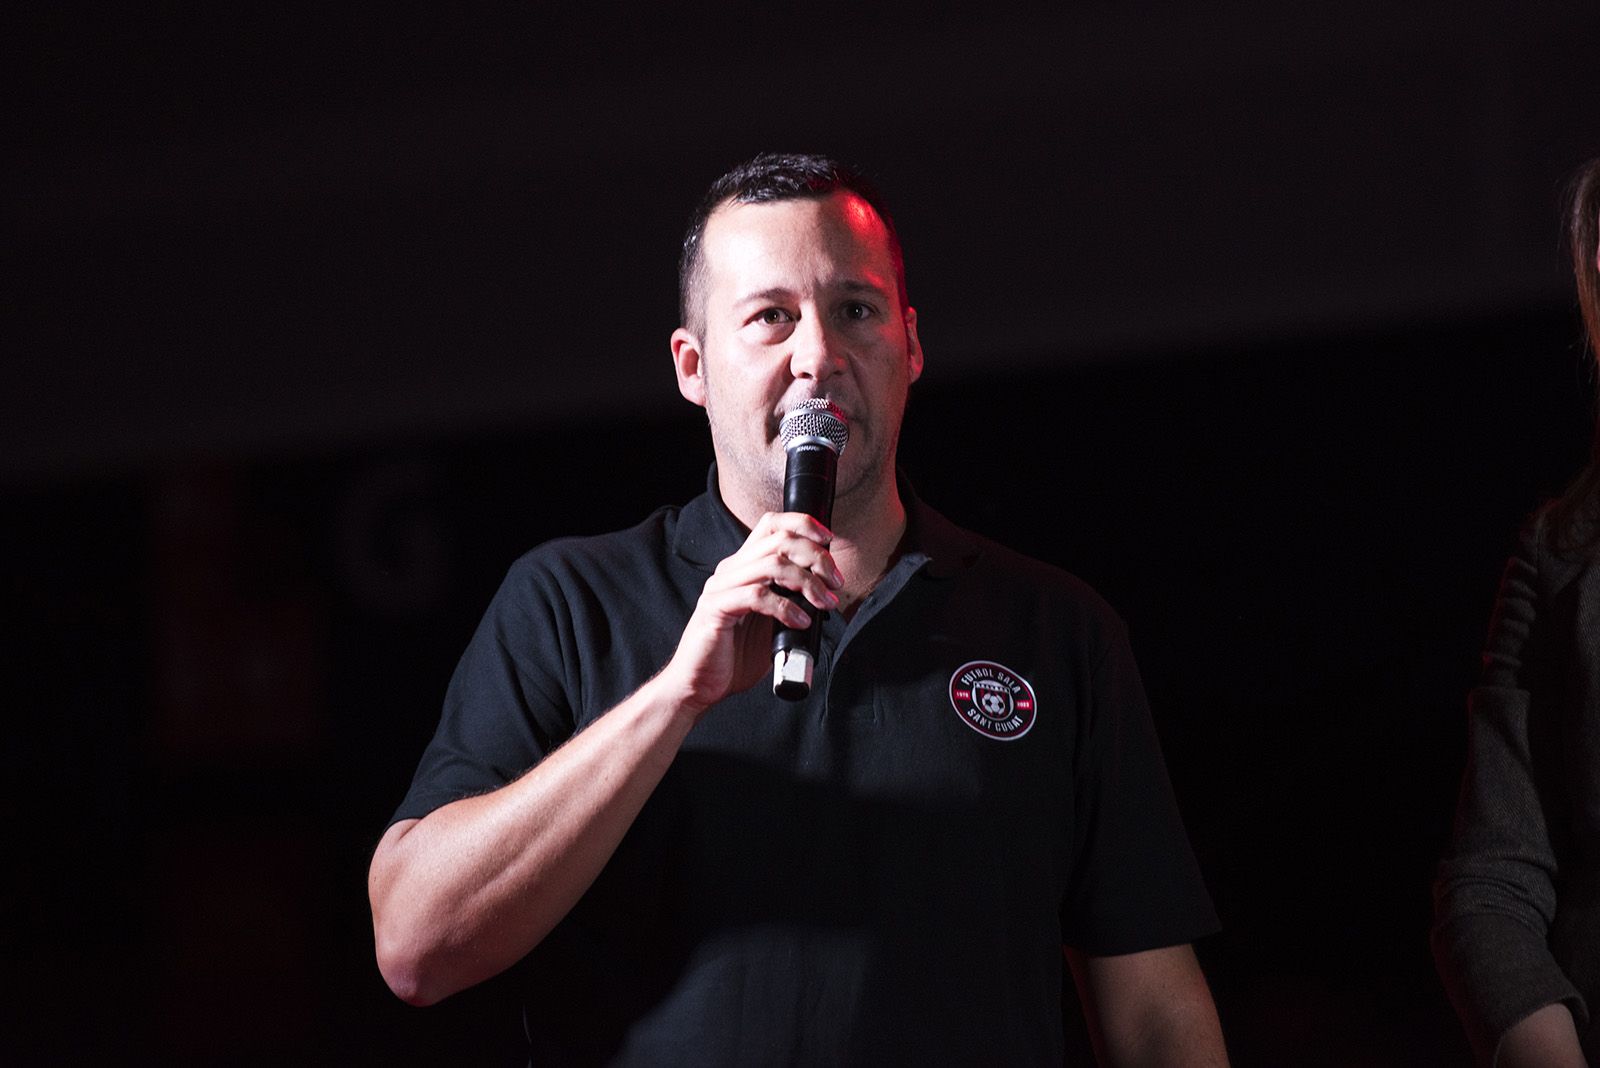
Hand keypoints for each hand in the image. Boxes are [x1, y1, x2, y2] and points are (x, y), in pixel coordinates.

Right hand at [660, 511, 843, 713]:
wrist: (699, 686)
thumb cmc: (734, 657)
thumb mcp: (772, 622)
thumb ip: (790, 600)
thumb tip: (826, 593)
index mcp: (743, 567)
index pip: (772, 524)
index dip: (804, 524)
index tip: (829, 542)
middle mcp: (731, 570)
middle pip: (779, 540)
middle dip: (816, 557)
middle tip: (835, 584)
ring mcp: (721, 587)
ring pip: (773, 564)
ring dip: (807, 581)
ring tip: (824, 603)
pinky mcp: (716, 609)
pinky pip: (757, 596)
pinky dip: (786, 607)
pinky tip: (800, 622)